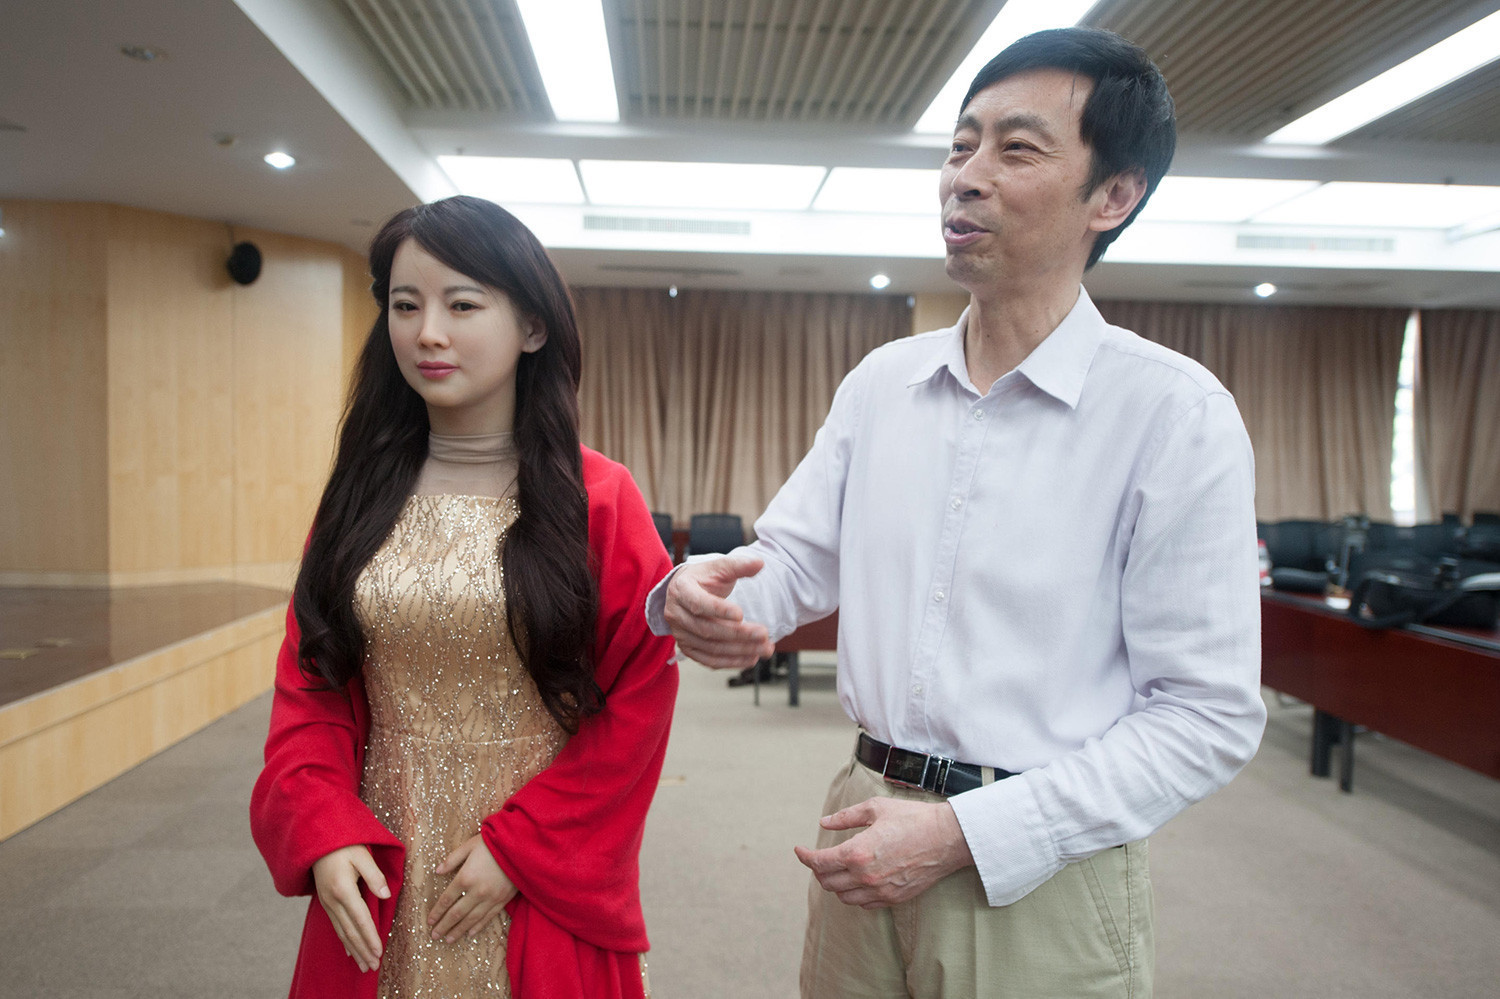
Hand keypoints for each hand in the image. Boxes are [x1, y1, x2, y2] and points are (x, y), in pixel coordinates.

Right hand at [312, 844, 389, 972]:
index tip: (378, 952)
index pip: (361, 919)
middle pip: (350, 931)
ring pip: (342, 932)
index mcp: (344, 890)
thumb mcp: (362, 855)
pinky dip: (344, 940)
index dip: (370, 937)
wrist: (317, 841)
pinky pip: (336, 926)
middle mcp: (333, 900)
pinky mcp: (326, 902)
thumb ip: (374, 876)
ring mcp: (327, 903)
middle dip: (362, 950)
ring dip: (354, 950)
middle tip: (373, 967)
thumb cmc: (344, 845)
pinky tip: (349, 951)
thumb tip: (385, 896)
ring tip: (363, 965)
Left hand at [427, 835, 516, 941]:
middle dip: (444, 926)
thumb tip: (437, 871)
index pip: (446, 899)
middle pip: (456, 913)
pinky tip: (470, 934)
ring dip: (458, 931)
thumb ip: (452, 859)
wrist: (521, 846)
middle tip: (434, 936)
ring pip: (471, 919)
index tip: (429, 921)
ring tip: (448, 940)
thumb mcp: (469, 846)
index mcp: (465, 877)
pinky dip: (478, 927)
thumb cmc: (494, 843)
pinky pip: (487, 917)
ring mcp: (490, 898)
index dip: (437, 912)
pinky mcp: (503, 900)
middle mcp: (476, 891)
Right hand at [663, 555, 774, 668]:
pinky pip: (709, 660)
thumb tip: (760, 563)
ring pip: (710, 648)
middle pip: (707, 629)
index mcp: (681, 590)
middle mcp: (676, 613)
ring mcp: (680, 633)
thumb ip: (738, 565)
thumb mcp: (719, 567)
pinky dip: (731, 662)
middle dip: (738, 634)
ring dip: (740, 651)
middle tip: (764, 634)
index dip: (719, 610)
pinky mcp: (687, 648)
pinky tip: (751, 659)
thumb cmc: (704, 578)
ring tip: (764, 648)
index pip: (698, 603)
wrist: (685, 591)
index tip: (742, 614)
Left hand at [793, 797, 973, 908]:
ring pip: (843, 897)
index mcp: (857, 852)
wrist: (947, 838)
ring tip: (837, 869)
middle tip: (820, 857)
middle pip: (827, 882)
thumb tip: (824, 822)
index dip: (804, 857)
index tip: (799, 850)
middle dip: (818, 870)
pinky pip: (863, 904)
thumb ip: (845, 817)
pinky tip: (857, 880)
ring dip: (835, 883)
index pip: (819, 863)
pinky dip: (854, 894)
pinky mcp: (893, 898)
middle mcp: (865, 876)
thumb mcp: (875, 808)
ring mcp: (880, 891)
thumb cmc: (913, 818)